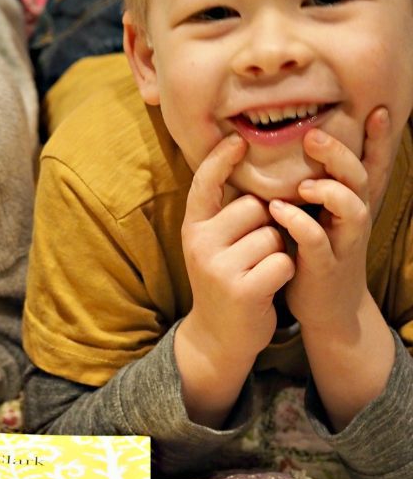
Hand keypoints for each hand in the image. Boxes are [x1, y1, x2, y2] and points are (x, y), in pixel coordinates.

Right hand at [175, 133, 293, 425]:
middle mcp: (200, 244)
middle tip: (255, 252)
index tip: (238, 139)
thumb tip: (250, 171)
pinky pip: (283, 260)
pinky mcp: (244, 289)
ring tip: (261, 271)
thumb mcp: (212, 246)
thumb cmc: (226, 281)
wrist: (218, 338)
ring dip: (278, 250)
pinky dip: (285, 272)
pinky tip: (269, 286)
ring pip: (273, 234)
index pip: (204, 184)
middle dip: (267, 223)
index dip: (221, 159)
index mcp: (193, 229)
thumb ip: (225, 214)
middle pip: (254, 206)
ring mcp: (220, 267)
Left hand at [266, 109, 394, 427]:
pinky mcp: (325, 266)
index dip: (378, 139)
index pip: (372, 165)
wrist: (326, 308)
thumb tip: (303, 141)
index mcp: (354, 202)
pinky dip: (299, 224)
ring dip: (329, 190)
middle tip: (312, 135)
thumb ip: (320, 184)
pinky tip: (279, 210)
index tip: (376, 108)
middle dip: (341, 154)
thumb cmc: (319, 252)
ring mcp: (344, 243)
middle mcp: (355, 218)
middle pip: (360, 178)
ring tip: (302, 182)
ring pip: (351, 208)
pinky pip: (318, 241)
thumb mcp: (324, 215)